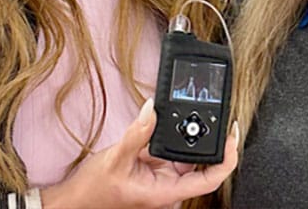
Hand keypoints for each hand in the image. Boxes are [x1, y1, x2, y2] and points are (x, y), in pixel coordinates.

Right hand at [40, 98, 238, 208]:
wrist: (75, 201)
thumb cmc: (94, 192)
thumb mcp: (115, 160)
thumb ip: (136, 134)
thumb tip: (152, 109)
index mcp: (165, 192)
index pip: (210, 179)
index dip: (227, 158)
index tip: (231, 135)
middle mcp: (167, 186)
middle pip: (201, 163)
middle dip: (209, 138)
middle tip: (215, 112)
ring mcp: (160, 177)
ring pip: (184, 154)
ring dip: (188, 134)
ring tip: (193, 110)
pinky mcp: (151, 168)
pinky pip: (167, 149)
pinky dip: (171, 133)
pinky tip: (169, 118)